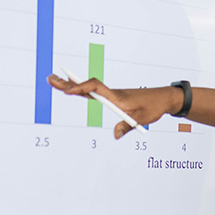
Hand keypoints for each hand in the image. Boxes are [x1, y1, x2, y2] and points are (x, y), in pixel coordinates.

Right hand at [47, 74, 178, 138]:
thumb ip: (127, 126)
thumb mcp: (142, 119)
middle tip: (50, 79)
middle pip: (87, 87)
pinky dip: (82, 90)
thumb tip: (115, 135)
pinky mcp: (114, 98)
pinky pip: (95, 92)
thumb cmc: (153, 107)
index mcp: (117, 96)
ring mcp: (112, 95)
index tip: (68, 90)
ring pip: (89, 89)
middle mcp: (112, 93)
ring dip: (73, 85)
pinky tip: (75, 90)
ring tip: (55, 82)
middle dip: (68, 84)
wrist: (163, 98)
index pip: (96, 88)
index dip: (81, 88)